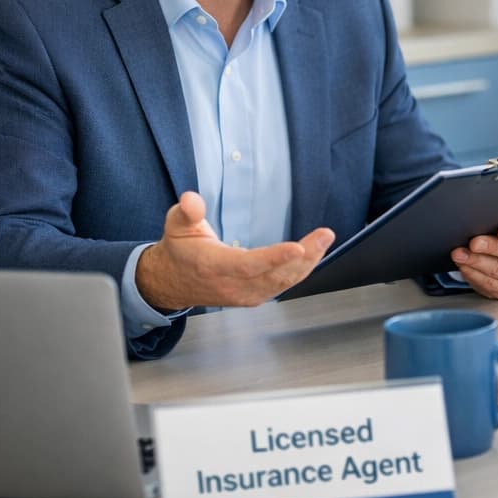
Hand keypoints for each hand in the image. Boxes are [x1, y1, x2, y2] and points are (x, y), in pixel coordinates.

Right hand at [136, 191, 333, 310]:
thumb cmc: (179, 250)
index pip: (248, 265)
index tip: (298, 247)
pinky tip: (315, 254)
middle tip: (325, 235)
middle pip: (274, 275)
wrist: (171, 282)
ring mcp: (244, 295)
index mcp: (214, 266)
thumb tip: (191, 199)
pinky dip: (301, 271)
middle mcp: (232, 285)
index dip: (275, 258)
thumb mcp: (176, 225)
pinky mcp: (253, 297)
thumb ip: (186, 211)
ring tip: (324, 239)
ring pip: (283, 282)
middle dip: (305, 256)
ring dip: (308, 263)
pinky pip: (282, 286)